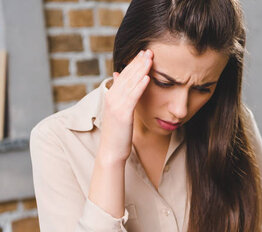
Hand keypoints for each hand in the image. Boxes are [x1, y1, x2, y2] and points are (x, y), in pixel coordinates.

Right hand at [99, 49, 152, 163]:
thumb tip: (117, 77)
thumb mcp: (117, 112)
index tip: (143, 54)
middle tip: (149, 50)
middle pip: (126, 75)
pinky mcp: (123, 114)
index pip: (123, 75)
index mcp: (111, 96)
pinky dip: (140, 86)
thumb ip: (119, 95)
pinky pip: (133, 97)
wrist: (111, 152)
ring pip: (130, 83)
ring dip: (140, 69)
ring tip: (150, 58)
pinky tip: (147, 77)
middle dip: (138, 62)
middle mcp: (112, 98)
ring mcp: (116, 105)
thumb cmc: (118, 134)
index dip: (133, 64)